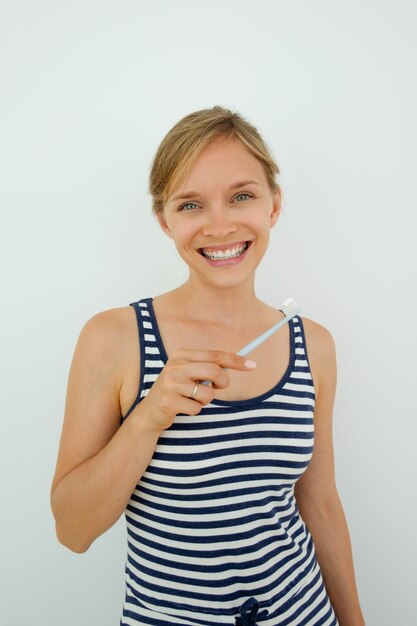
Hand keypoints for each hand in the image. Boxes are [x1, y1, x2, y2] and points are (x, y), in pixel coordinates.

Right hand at [137, 349, 255, 433]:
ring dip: (205, 400)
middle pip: (215, 371)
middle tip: (217, 388)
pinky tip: (182, 408)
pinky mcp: (168, 401)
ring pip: (208, 393)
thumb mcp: (189, 373)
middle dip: (223, 383)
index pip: (215, 355)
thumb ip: (209, 366)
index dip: (236, 360)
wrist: (150, 412)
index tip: (253, 365)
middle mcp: (175, 366)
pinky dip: (195, 410)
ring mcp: (170, 383)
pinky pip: (197, 408)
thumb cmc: (176, 390)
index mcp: (181, 354)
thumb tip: (241, 361)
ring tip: (192, 399)